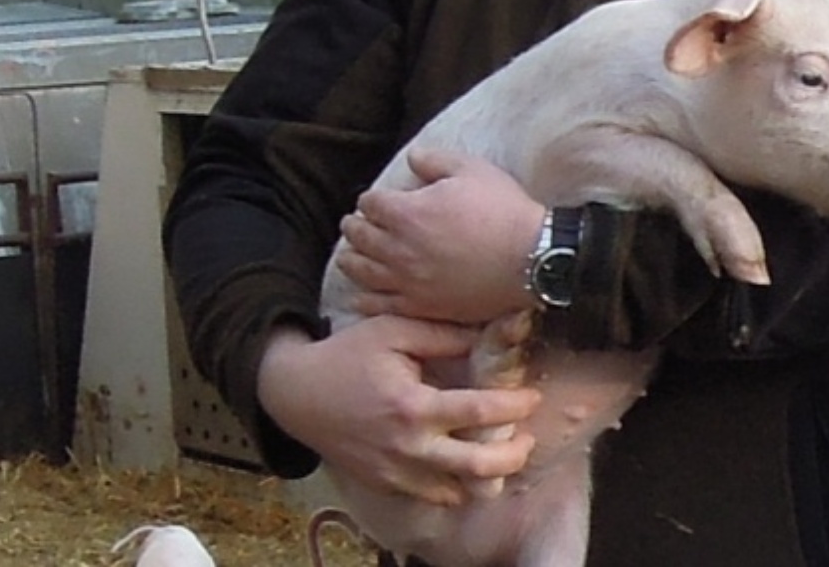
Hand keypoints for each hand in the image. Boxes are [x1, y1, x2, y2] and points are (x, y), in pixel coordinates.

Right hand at [257, 318, 538, 506]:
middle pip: (479, 466)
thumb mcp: (392, 331)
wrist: (296, 393)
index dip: (515, 405)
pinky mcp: (386, 483)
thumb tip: (488, 334)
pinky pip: (433, 496)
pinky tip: (463, 464)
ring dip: (488, 475)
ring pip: (459, 490)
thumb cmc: (346, 355)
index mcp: (413, 405)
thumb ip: (442, 334)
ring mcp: (396, 471)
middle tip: (527, 438)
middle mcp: (408, 445)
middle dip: (514, 455)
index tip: (532, 396)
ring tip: (500, 453)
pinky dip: (455, 485)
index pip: (480, 410)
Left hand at [337, 148, 544, 323]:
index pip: (369, 203)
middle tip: (353, 225)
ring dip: (351, 260)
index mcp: (406, 213)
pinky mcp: (422, 306)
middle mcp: (399, 248)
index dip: (370, 200)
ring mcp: (408, 281)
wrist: (532, 259)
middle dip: (354, 227)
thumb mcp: (471, 169)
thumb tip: (412, 158)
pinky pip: (381, 305)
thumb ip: (434, 160)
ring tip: (349, 257)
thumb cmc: (503, 210)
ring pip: (362, 271)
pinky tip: (360, 296)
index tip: (375, 201)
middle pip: (359, 237)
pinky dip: (365, 299)